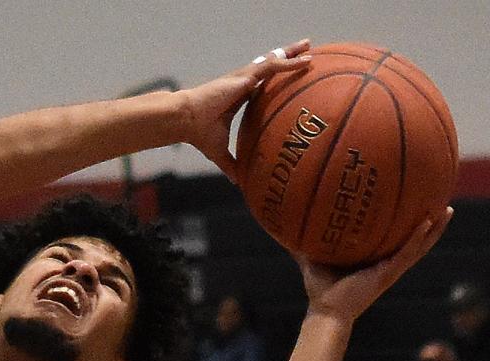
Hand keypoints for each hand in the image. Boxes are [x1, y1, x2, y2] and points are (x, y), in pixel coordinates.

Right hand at [180, 39, 311, 181]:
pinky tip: (305, 60)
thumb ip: (230, 164)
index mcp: (238, 97)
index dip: (275, 79)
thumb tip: (237, 182)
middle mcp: (242, 84)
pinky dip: (289, 64)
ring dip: (292, 53)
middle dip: (287, 57)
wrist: (185, 121)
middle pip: (270, 67)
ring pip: (273, 61)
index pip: (262, 85)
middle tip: (306, 50)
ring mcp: (244, 78)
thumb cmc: (198, 134)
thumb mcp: (218, 152)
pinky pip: (272, 67)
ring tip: (308, 45)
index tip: (289, 77)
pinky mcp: (244, 77)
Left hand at [299, 207, 452, 322]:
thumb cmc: (320, 290)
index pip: (394, 238)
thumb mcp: (312, 259)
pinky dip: (418, 238)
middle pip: (414, 240)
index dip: (406, 223)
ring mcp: (390, 269)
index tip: (414, 203)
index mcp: (374, 260)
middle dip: (429, 222)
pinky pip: (407, 253)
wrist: (326, 312)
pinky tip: (427, 222)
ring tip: (447, 209)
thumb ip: (303, 244)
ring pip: (419, 246)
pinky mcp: (388, 274)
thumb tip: (284, 227)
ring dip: (435, 229)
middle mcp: (387, 263)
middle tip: (441, 201)